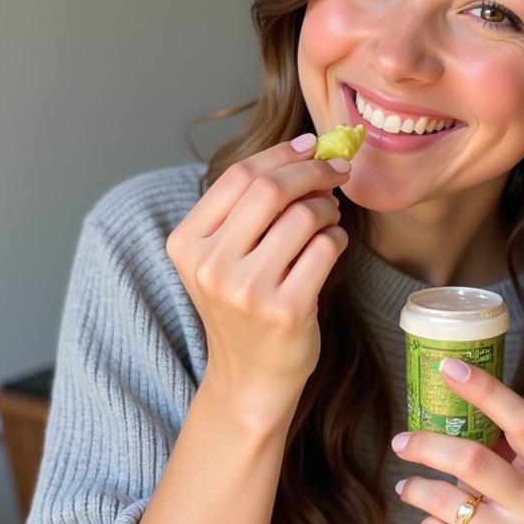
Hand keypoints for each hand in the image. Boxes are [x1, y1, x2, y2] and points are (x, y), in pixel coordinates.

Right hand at [165, 136, 351, 429]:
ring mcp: (247, 291)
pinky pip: (325, 248)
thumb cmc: (245, 306)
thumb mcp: (224, 256)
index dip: (281, 154)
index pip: (238, 176)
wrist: (251, 376)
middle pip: (271, 189)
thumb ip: (249, 207)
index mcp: (186, 243)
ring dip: (327, 208)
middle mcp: (210, 266)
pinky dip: (337, 238)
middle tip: (336, 171)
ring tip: (328, 219)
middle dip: (313, 171)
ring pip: (303, 216)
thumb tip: (304, 148)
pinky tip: (332, 247)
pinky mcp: (286, 310)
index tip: (311, 146)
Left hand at [391, 358, 523, 523]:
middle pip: (472, 458)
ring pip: (446, 500)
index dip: (484, 389)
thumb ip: (499, 443)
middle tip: (401, 440)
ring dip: (418, 489)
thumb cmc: (518, 515)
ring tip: (409, 486)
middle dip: (427, 445)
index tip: (447, 367)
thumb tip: (447, 389)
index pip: (522, 419)